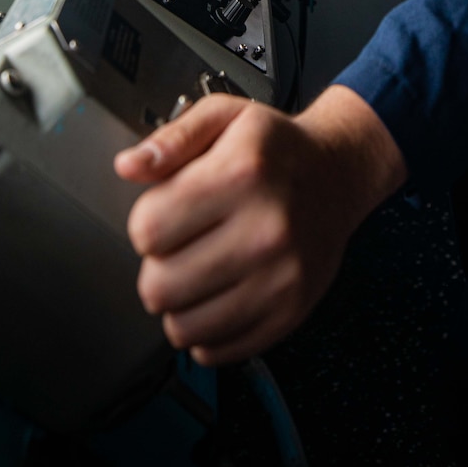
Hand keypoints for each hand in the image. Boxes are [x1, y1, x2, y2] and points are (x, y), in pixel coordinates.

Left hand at [114, 86, 406, 364]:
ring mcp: (282, 277)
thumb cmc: (276, 148)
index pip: (147, 230)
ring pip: (182, 327)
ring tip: (198, 270)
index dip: (146, 220)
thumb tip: (130, 166)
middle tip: (180, 245)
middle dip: (157, 266)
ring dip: (179, 302)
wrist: (338, 174)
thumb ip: (172, 138)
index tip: (167, 211)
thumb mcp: (224, 117)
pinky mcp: (291, 312)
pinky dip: (206, 330)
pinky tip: (218, 294)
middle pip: (159, 286)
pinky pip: (217, 349)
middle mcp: (267, 229)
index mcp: (242, 174)